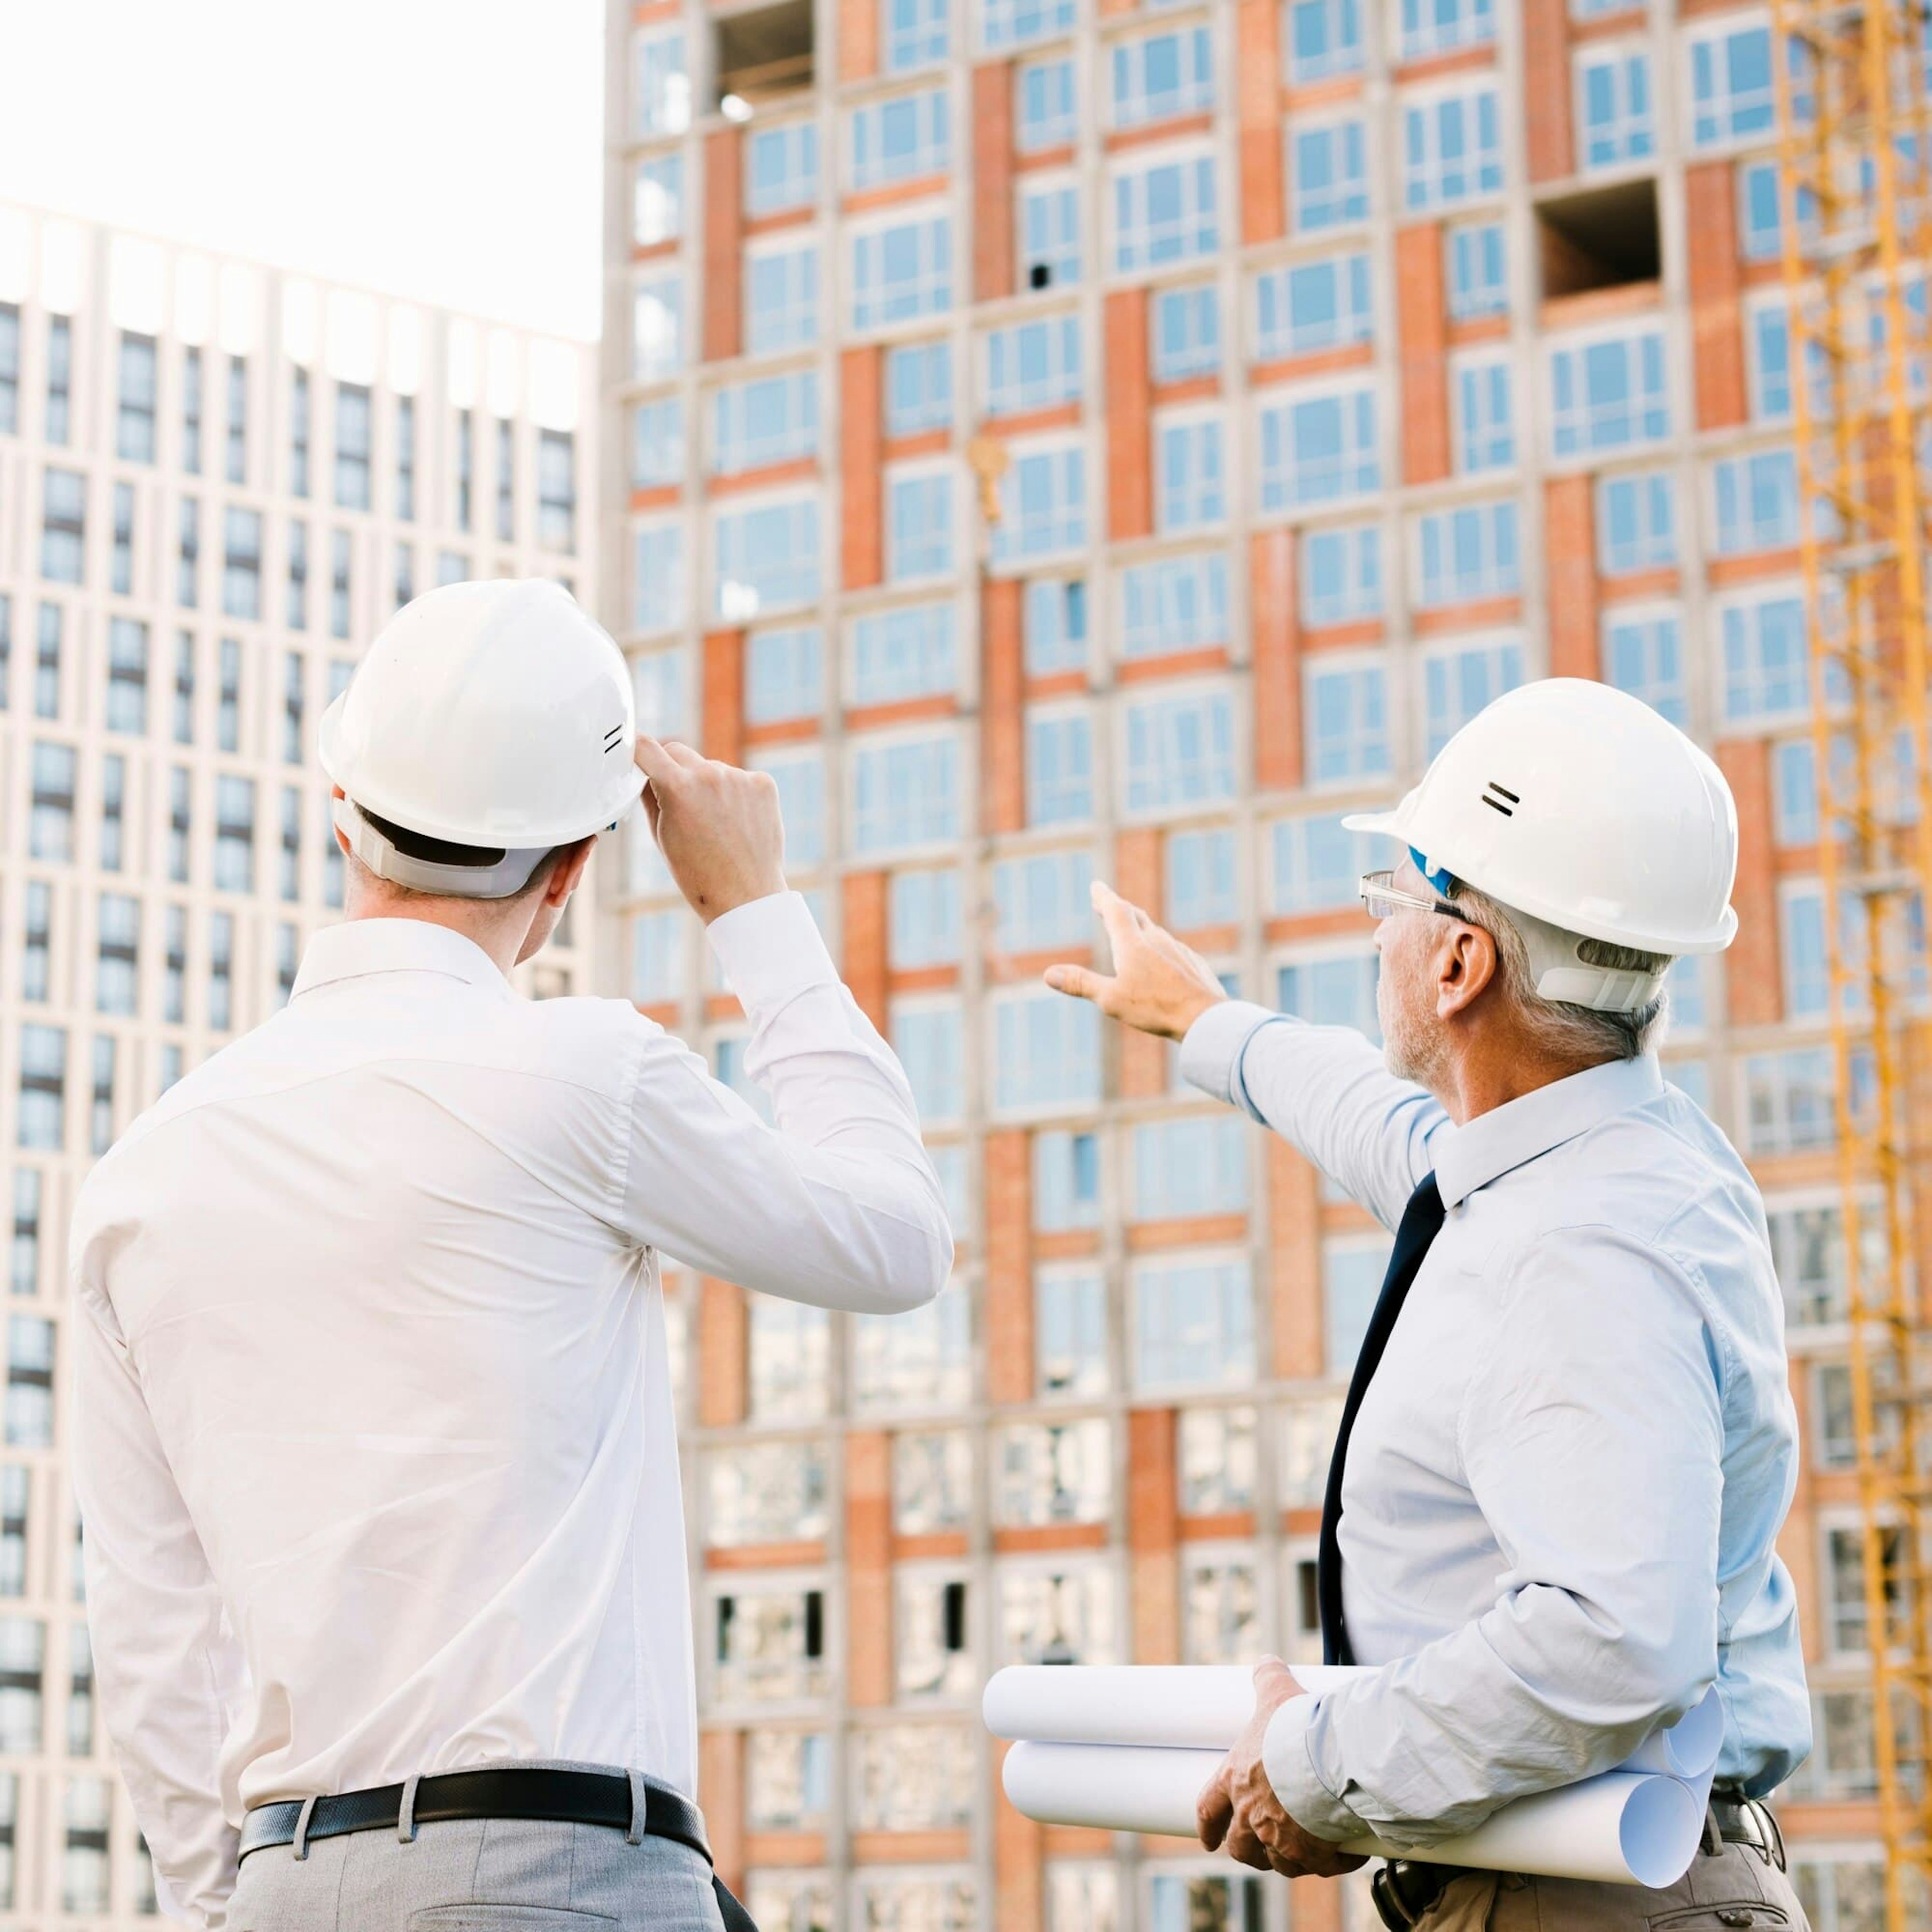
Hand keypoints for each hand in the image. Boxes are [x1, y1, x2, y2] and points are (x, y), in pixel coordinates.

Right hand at [635, 737, 786, 923]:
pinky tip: (737, 822)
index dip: (637, 750)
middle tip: (676, 799)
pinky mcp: (763, 783)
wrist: (746, 895)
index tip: (636, 753)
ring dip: (706, 785)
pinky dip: (735, 793)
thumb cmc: (698, 873)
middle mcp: (710, 775)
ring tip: (714, 823)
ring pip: (710, 767)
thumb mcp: (661, 835)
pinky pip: (739, 778)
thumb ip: (650, 796)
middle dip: (671, 770)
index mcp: (678, 787)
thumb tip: (646, 772)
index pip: (647, 748)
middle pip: (678, 752)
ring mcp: (740, 777)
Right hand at [1043, 881, 1227, 1040]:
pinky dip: (1159, 947)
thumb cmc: (1156, 1008)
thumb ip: (1081, 984)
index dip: (1104, 897)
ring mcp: (1178, 950)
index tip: (1096, 885)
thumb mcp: (1110, 999)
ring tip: (1130, 930)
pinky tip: (1161, 958)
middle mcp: (1157, 940)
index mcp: (1133, 944)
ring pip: (1155, 932)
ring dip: (1139, 927)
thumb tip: (1049, 974)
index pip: (1115, 911)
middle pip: (1135, 916)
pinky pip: (1172, 949)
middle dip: (1117, 908)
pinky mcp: (1193, 964)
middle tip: (1104, 903)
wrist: (1206, 1017)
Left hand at [1197, 1658, 1367, 1879]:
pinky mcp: (1310, 1854)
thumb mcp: (1277, 1694)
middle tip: (1259, 1849)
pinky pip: (1319, 1867)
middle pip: (1240, 1847)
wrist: (1330, 1759)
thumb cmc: (1296, 1726)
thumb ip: (1269, 1677)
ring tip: (1303, 1853)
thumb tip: (1267, 1660)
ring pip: (1277, 1863)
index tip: (1208, 1840)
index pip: (1208, 1809)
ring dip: (1288, 1860)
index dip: (1207, 1826)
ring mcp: (1280, 1838)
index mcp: (1234, 1779)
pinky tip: (1344, 1854)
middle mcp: (1251, 1814)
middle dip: (1248, 1850)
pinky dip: (1330, 1863)